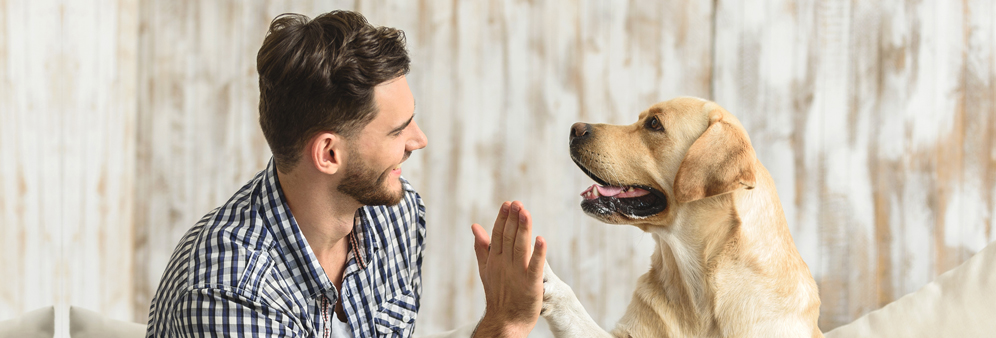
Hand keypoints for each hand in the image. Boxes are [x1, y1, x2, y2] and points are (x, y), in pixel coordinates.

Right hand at [470, 201, 546, 337]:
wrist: (504, 321)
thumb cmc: (498, 295)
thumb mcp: (486, 268)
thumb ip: (482, 247)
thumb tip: (475, 226)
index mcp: (495, 259)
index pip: (498, 235)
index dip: (503, 219)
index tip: (508, 204)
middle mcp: (505, 264)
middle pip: (509, 238)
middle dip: (513, 220)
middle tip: (517, 203)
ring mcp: (517, 274)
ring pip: (520, 247)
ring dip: (523, 230)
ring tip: (526, 213)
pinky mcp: (530, 284)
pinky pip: (535, 266)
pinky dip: (538, 253)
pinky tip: (541, 240)